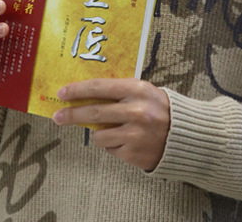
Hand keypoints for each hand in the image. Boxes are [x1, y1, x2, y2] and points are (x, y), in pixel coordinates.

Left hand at [52, 78, 169, 171]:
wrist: (184, 135)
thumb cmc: (158, 108)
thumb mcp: (142, 91)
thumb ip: (117, 91)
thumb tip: (84, 94)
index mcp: (136, 89)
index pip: (99, 87)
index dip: (77, 90)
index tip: (62, 93)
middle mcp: (135, 111)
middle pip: (94, 112)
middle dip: (72, 114)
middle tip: (57, 116)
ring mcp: (135, 134)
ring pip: (99, 134)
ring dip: (98, 133)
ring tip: (113, 130)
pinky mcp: (134, 153)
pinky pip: (111, 148)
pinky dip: (113, 144)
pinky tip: (126, 140)